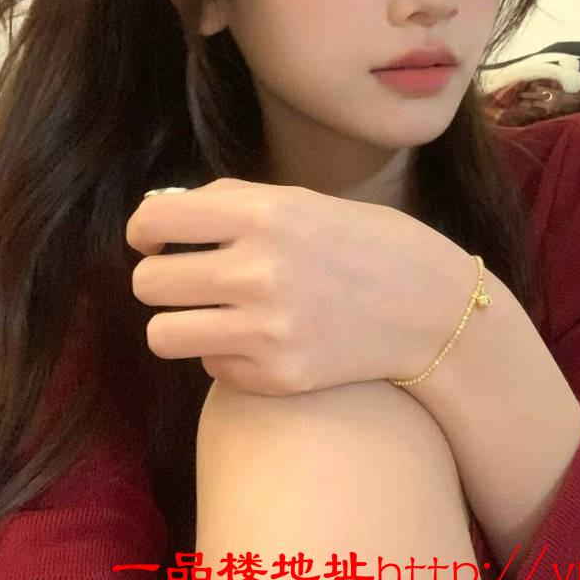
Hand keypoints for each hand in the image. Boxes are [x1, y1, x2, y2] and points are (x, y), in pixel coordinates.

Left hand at [125, 178, 482, 396]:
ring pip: (162, 335)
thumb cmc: (365, 243)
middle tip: (189, 278)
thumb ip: (230, 203)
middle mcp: (258, 272)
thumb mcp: (301, 202)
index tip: (159, 239)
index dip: (146, 231)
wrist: (433, 308)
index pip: (155, 222)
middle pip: (148, 283)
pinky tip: (261, 339)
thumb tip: (158, 214)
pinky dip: (225, 354)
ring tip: (211, 314)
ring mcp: (267, 331)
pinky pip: (210, 367)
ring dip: (181, 322)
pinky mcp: (278, 377)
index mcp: (263, 215)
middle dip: (161, 278)